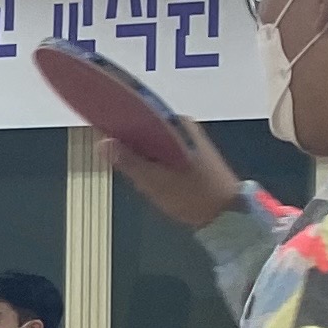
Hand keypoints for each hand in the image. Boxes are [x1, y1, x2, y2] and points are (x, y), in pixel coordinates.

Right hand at [110, 112, 248, 231]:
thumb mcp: (155, 182)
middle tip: (119, 162)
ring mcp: (188, 139)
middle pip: (145, 127)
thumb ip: (128, 162)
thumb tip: (102, 143)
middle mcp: (183, 126)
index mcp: (177, 125)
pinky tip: (148, 177)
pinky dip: (152, 160)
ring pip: (152, 140)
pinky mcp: (190, 153)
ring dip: (140, 155)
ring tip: (135, 175)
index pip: (141, 112)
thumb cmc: (193, 196)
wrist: (228, 215)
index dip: (119, 119)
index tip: (99, 126)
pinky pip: (162, 150)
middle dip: (129, 143)